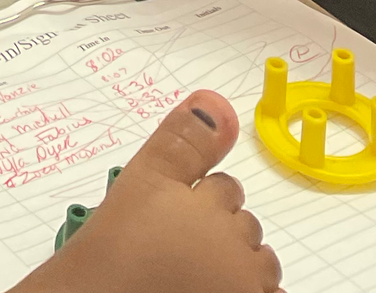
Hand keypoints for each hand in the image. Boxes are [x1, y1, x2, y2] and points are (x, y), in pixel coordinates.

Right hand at [22, 96, 277, 292]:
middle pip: (244, 227)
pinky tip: (216, 289)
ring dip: (240, 266)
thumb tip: (217, 101)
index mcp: (214, 210)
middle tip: (177, 246)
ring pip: (260, 266)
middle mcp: (239, 253)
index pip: (225, 189)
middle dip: (219, 232)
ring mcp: (246, 289)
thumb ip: (182, 143)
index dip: (197, 200)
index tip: (171, 216)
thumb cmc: (115, 253)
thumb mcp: (140, 185)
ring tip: (195, 272)